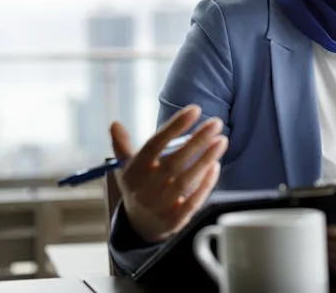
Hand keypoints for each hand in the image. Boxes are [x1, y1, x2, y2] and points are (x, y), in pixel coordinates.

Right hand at [110, 104, 228, 242]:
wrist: (140, 226)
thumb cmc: (139, 187)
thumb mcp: (127, 168)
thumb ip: (122, 146)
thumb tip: (114, 124)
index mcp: (134, 171)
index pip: (155, 145)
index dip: (175, 126)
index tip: (195, 109)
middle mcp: (146, 188)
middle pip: (174, 162)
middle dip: (197, 140)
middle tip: (216, 122)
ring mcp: (160, 205)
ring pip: (186, 181)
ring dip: (205, 160)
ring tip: (221, 141)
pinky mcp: (174, 220)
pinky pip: (193, 201)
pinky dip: (205, 184)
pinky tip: (216, 166)